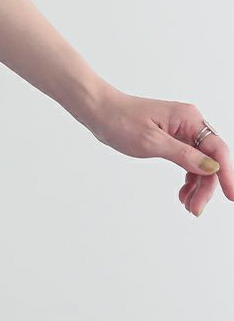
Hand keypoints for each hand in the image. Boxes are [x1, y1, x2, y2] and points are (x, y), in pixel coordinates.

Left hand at [80, 88, 232, 216]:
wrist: (99, 111)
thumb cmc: (120, 120)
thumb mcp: (151, 142)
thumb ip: (183, 155)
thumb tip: (211, 168)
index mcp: (188, 118)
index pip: (217, 150)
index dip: (227, 175)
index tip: (231, 196)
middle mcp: (189, 123)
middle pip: (210, 159)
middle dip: (206, 186)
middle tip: (195, 209)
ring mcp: (181, 131)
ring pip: (200, 163)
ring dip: (197, 185)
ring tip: (188, 205)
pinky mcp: (172, 138)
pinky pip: (189, 160)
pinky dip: (188, 178)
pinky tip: (183, 193)